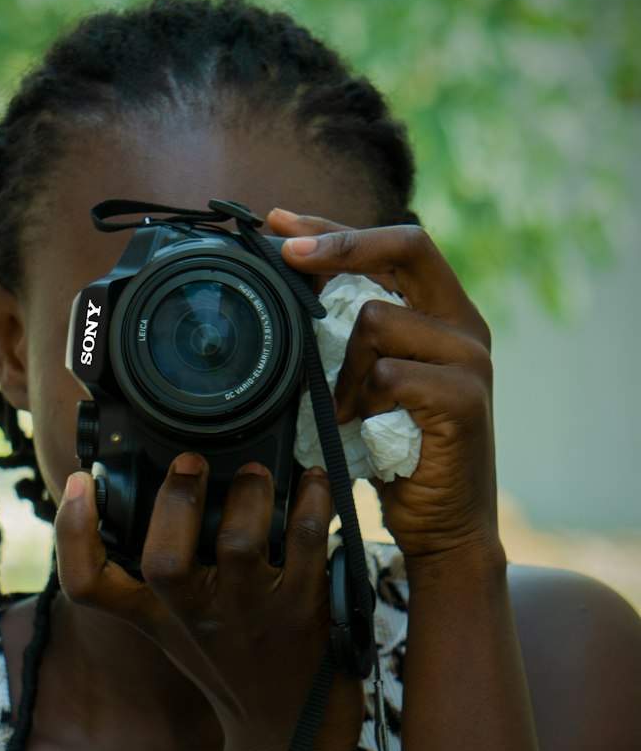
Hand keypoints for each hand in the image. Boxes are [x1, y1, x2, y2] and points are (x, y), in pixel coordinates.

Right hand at [54, 457, 362, 750]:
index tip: (78, 483)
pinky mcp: (301, 615)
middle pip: (163, 559)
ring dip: (249, 494)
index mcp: (154, 619)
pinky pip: (305, 546)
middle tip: (191, 462)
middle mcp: (194, 618)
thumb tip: (175, 494)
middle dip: (176, 498)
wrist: (287, 738)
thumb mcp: (180, 634)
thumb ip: (165, 583)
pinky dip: (312, 505)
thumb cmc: (235, 673)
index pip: (89, 586)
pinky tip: (315, 483)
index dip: (72, 533)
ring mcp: (249, 617)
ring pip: (238, 544)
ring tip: (257, 472)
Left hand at [268, 209, 498, 573]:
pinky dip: (359, 402)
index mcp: (445, 313)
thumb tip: (287, 294)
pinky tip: (361, 429)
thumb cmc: (398, 456)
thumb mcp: (368, 384)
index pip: (396, 243)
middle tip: (285, 256)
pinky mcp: (464, 398)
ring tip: (344, 410)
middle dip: (339, 245)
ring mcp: (470, 360)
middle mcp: (466, 326)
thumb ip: (349, 337)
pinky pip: (385, 374)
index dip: (337, 228)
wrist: (442, 528)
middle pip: (405, 246)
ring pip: (378, 319)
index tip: (280, 222)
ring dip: (341, 365)